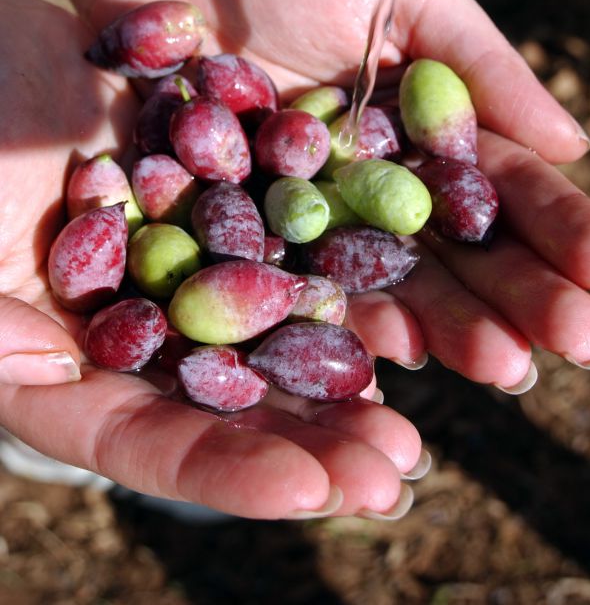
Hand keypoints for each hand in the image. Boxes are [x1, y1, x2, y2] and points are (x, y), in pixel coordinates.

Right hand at [0, 0, 421, 519]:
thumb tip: (60, 371)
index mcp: (65, 365)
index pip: (143, 441)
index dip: (225, 471)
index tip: (311, 490)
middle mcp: (137, 332)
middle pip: (226, 405)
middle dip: (310, 441)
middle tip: (396, 470)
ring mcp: (186, 271)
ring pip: (271, 337)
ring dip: (342, 373)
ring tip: (417, 409)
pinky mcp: (223, 211)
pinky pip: (287, 247)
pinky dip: (340, 274)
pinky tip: (405, 294)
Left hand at [65, 0, 589, 389]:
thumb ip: (479, 63)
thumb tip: (572, 145)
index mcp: (423, 127)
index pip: (502, 188)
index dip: (559, 231)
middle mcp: (374, 183)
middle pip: (456, 251)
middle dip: (519, 297)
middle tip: (577, 345)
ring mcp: (308, 214)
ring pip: (386, 281)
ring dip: (447, 327)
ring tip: (505, 367)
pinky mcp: (235, 230)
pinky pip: (289, 284)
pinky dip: (337, 322)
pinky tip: (390, 359)